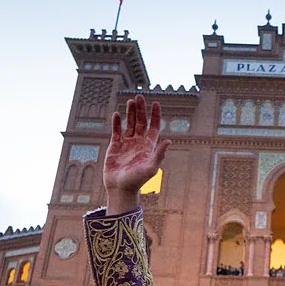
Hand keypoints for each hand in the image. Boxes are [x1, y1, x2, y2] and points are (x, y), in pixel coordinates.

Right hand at [104, 94, 170, 213]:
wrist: (121, 189)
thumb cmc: (138, 181)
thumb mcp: (151, 167)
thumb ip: (159, 154)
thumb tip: (169, 140)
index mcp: (149, 146)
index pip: (154, 127)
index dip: (155, 115)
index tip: (155, 103)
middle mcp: (139, 143)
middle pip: (141, 122)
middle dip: (141, 110)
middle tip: (139, 96)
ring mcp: (127, 144)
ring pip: (129, 124)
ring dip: (130, 113)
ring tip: (130, 101)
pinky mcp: (115, 147)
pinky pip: (116, 131)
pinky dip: (117, 123)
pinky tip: (117, 114)